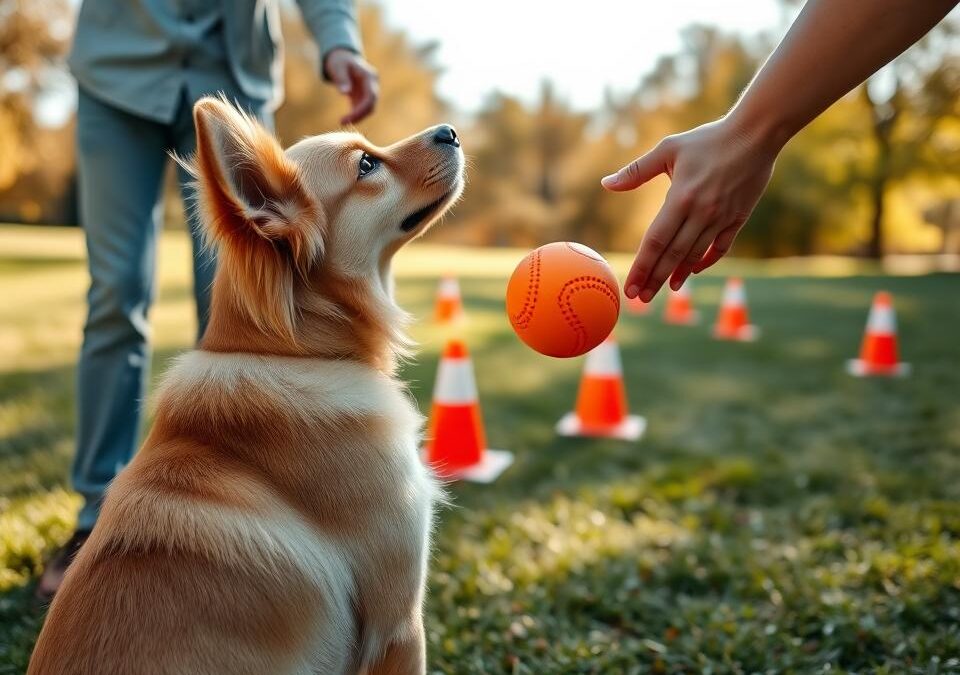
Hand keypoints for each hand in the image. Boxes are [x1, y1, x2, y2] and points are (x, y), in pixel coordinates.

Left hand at [324, 49, 378, 124]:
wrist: (342, 58)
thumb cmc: (339, 60)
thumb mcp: (337, 67)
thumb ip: (342, 78)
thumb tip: (345, 93)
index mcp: (369, 76)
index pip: (371, 97)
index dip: (362, 109)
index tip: (349, 118)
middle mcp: (372, 85)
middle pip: (371, 105)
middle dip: (359, 116)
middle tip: (343, 122)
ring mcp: (369, 91)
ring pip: (368, 109)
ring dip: (357, 117)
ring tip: (342, 122)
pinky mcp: (362, 96)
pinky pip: (362, 109)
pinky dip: (355, 115)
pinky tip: (344, 120)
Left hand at [601, 117, 777, 300]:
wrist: (756, 134)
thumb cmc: (708, 139)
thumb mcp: (668, 149)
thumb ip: (637, 171)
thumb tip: (606, 184)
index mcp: (681, 198)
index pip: (656, 241)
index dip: (642, 266)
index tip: (629, 286)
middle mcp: (701, 213)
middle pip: (673, 255)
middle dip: (655, 278)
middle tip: (640, 298)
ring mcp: (722, 218)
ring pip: (696, 255)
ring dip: (679, 275)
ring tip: (665, 289)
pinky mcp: (738, 219)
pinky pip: (720, 248)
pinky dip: (705, 261)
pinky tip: (693, 270)